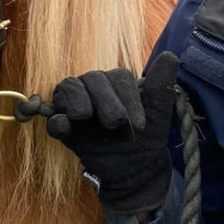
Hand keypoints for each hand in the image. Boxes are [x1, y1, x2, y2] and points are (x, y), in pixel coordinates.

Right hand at [15, 52, 180, 213]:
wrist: (136, 168)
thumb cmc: (148, 135)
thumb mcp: (159, 111)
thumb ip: (162, 84)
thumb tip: (169, 56)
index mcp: (117, 82)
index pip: (118, 77)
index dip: (128, 98)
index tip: (139, 124)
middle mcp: (95, 88)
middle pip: (92, 79)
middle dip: (105, 100)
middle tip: (116, 123)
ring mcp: (76, 106)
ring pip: (68, 88)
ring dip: (77, 101)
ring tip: (85, 117)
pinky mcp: (65, 127)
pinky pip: (53, 117)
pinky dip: (56, 119)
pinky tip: (63, 125)